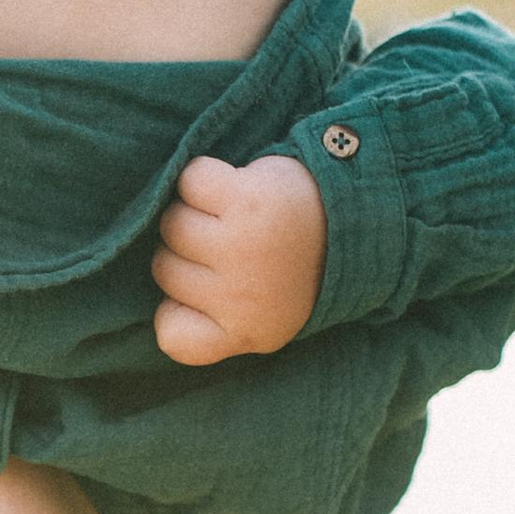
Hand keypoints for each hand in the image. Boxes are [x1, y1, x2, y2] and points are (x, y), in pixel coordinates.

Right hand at [150, 151, 328, 365]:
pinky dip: (205, 177)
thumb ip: (210, 327)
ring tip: (229, 212)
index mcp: (245, 331)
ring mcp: (240, 247)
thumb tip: (159, 314)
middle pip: (163, 269)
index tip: (208, 295)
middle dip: (188, 252)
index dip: (176, 311)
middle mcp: (240, 295)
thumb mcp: (261, 319)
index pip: (172, 336)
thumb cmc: (292, 267)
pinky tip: (232, 188)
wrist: (354, 219)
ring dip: (193, 210)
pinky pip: (189, 182)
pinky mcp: (245, 200)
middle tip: (229, 242)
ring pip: (171, 225)